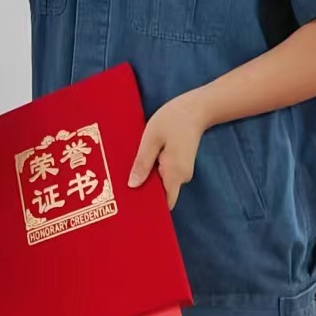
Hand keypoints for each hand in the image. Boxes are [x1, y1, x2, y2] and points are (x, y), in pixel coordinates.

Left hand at [128, 90, 210, 209]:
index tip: (131, 204)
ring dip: (147, 178)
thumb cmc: (172, 120)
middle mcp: (181, 176)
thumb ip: (143, 162)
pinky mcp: (179, 164)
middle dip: (143, 191)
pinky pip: (164, 173)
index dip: (149, 206)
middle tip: (120, 186)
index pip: (165, 203)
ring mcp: (182, 171)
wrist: (195, 108)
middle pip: (161, 194)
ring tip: (127, 171)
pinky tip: (140, 162)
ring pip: (161, 183)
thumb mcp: (152, 138)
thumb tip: (132, 185)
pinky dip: (152, 170)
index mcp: (175, 172)